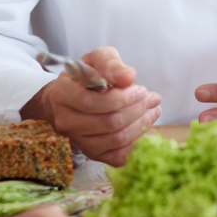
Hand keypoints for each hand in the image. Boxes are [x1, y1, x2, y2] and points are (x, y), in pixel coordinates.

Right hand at [21, 46, 161, 165]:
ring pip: (115, 139)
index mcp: (62, 94)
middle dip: (137, 110)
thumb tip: (128, 76)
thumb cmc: (88, 74)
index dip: (122, 98)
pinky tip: (147, 129)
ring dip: (141, 125)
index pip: (93, 102)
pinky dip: (136, 145)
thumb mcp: (97, 59)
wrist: (73, 96)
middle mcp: (66, 121)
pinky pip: (117, 157)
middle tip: (153, 98)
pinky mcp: (91, 153)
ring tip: (154, 110)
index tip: (143, 90)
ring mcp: (78, 140)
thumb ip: (111, 64)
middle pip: (108, 122)